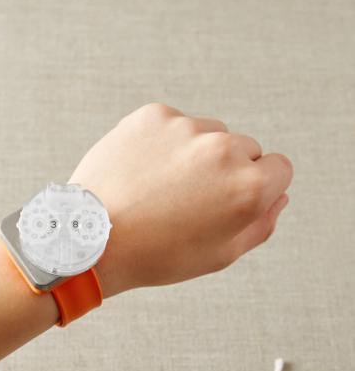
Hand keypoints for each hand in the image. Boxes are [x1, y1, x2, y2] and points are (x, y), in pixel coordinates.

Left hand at [69, 103, 292, 297]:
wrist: (91, 238)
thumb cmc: (155, 254)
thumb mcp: (220, 255)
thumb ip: (261, 223)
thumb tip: (278, 196)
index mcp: (247, 187)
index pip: (280, 168)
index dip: (259, 187)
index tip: (233, 199)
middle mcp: (223, 149)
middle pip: (245, 149)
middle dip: (228, 170)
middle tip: (191, 199)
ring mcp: (186, 127)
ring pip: (210, 134)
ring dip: (197, 154)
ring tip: (162, 187)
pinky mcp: (155, 115)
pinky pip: (176, 124)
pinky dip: (166, 143)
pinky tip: (145, 171)